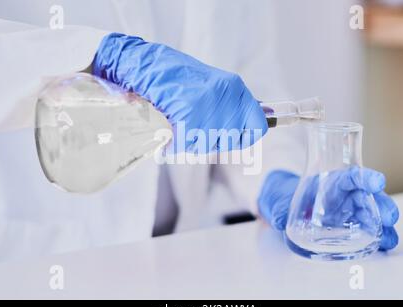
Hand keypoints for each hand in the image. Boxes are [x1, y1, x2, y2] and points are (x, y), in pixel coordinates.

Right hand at [92, 33, 267, 152]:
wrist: (144, 64)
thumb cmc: (174, 75)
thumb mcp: (211, 86)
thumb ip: (228, 105)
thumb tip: (246, 126)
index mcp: (234, 87)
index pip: (258, 126)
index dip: (245, 137)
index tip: (234, 138)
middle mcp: (225, 96)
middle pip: (230, 140)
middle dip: (212, 142)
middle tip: (195, 131)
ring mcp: (206, 107)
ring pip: (207, 145)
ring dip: (191, 142)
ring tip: (179, 126)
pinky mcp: (186, 116)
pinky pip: (186, 144)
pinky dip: (174, 146)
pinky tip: (168, 137)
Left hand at [257, 167, 398, 250]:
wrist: (284, 207)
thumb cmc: (285, 197)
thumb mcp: (279, 199)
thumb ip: (278, 208)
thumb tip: (278, 220)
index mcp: (330, 181)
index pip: (351, 176)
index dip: (365, 178)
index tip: (377, 182)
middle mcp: (345, 195)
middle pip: (368, 196)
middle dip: (381, 205)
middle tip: (389, 216)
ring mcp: (350, 211)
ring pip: (373, 214)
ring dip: (384, 225)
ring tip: (388, 237)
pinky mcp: (352, 227)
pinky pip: (369, 231)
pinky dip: (378, 238)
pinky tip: (383, 245)